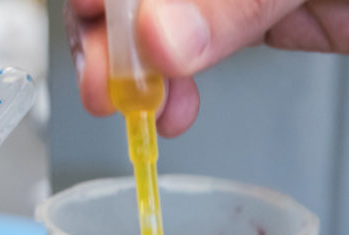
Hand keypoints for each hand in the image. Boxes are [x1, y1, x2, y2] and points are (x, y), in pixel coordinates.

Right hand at [64, 0, 348, 135]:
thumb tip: (165, 40)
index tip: (98, 25)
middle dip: (111, 34)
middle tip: (107, 85)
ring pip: (156, 20)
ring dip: (138, 70)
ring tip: (142, 109)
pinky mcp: (250, 12)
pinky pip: (193, 48)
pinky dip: (177, 83)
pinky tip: (174, 108)